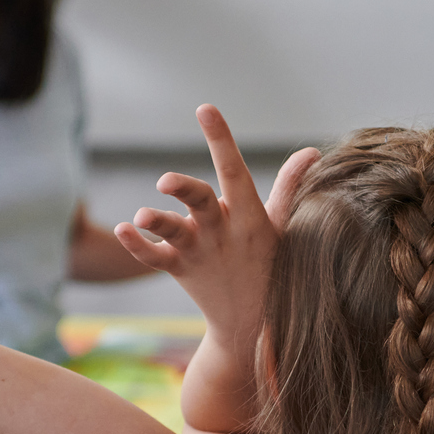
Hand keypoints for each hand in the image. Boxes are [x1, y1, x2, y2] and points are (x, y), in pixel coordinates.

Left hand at [113, 105, 317, 341]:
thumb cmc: (268, 262)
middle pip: (201, 203)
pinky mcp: (179, 270)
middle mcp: (221, 232)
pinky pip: (154, 258)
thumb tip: (310, 151)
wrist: (250, 323)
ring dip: (158, 223)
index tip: (205, 109)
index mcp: (249, 216)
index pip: (235, 170)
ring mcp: (198, 252)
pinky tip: (122, 229)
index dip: (221, 139)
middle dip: (184, 190)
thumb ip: (290, 186)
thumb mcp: (282, 226)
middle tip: (164, 181)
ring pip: (175, 234)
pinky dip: (136, 245)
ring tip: (143, 216)